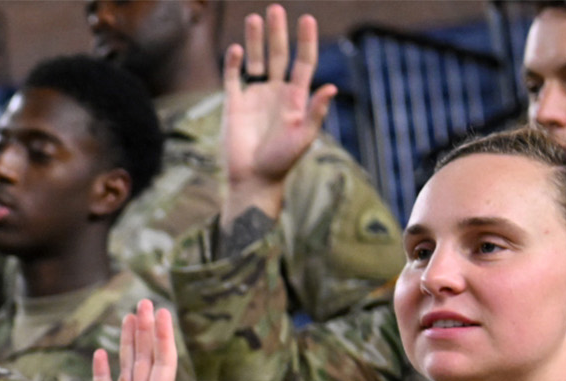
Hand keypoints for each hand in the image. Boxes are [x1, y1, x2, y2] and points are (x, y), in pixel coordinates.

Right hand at [80, 300, 201, 380]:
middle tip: (144, 302)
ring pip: (126, 369)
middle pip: (144, 360)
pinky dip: (101, 370)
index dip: (162, 338)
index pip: (161, 365)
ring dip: (127, 343)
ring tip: (128, 318)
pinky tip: (101, 353)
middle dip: (145, 331)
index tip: (162, 313)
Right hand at [222, 3, 337, 220]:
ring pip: (255, 61)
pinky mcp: (234, 103)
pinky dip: (234, 63)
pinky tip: (237, 49)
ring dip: (255, 40)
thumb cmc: (281, 161)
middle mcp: (276, 91)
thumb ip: (316, 112)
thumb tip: (331, 87)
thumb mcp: (303, 137)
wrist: (252, 178)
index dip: (306, 41)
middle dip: (278, 33)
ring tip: (255, 18)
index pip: (303, 61)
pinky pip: (234, 77)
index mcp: (296, 97)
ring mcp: (255, 96)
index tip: (307, 19)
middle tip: (275, 9)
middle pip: (278, 54)